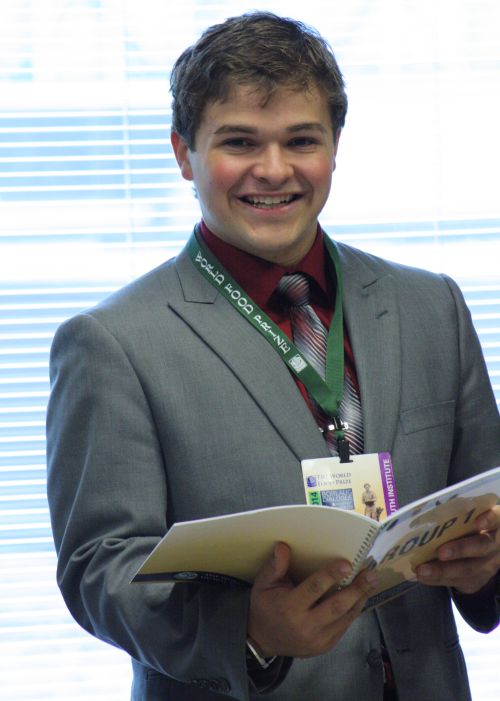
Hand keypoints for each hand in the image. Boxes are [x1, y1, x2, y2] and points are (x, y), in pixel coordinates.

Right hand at [247, 542, 378, 658]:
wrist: (263, 640)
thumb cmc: (265, 607)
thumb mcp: (263, 584)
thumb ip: (274, 566)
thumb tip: (283, 547)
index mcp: (289, 608)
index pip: (314, 589)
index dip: (331, 576)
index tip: (346, 564)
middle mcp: (305, 626)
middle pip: (336, 606)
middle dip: (356, 589)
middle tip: (370, 574)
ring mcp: (317, 640)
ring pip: (344, 618)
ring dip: (360, 599)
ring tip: (371, 583)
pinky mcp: (325, 646)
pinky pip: (344, 626)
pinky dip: (354, 611)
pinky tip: (361, 597)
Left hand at [415, 506, 499, 593]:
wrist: (483, 554)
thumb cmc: (468, 526)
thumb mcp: (470, 518)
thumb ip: (458, 515)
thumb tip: (425, 513)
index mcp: (496, 524)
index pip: (497, 519)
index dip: (489, 520)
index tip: (478, 522)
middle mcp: (495, 545)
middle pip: (482, 547)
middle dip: (460, 550)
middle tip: (441, 552)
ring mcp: (488, 565)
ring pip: (468, 569)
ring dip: (443, 570)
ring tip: (422, 570)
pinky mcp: (477, 580)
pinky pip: (458, 581)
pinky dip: (437, 579)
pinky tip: (422, 576)